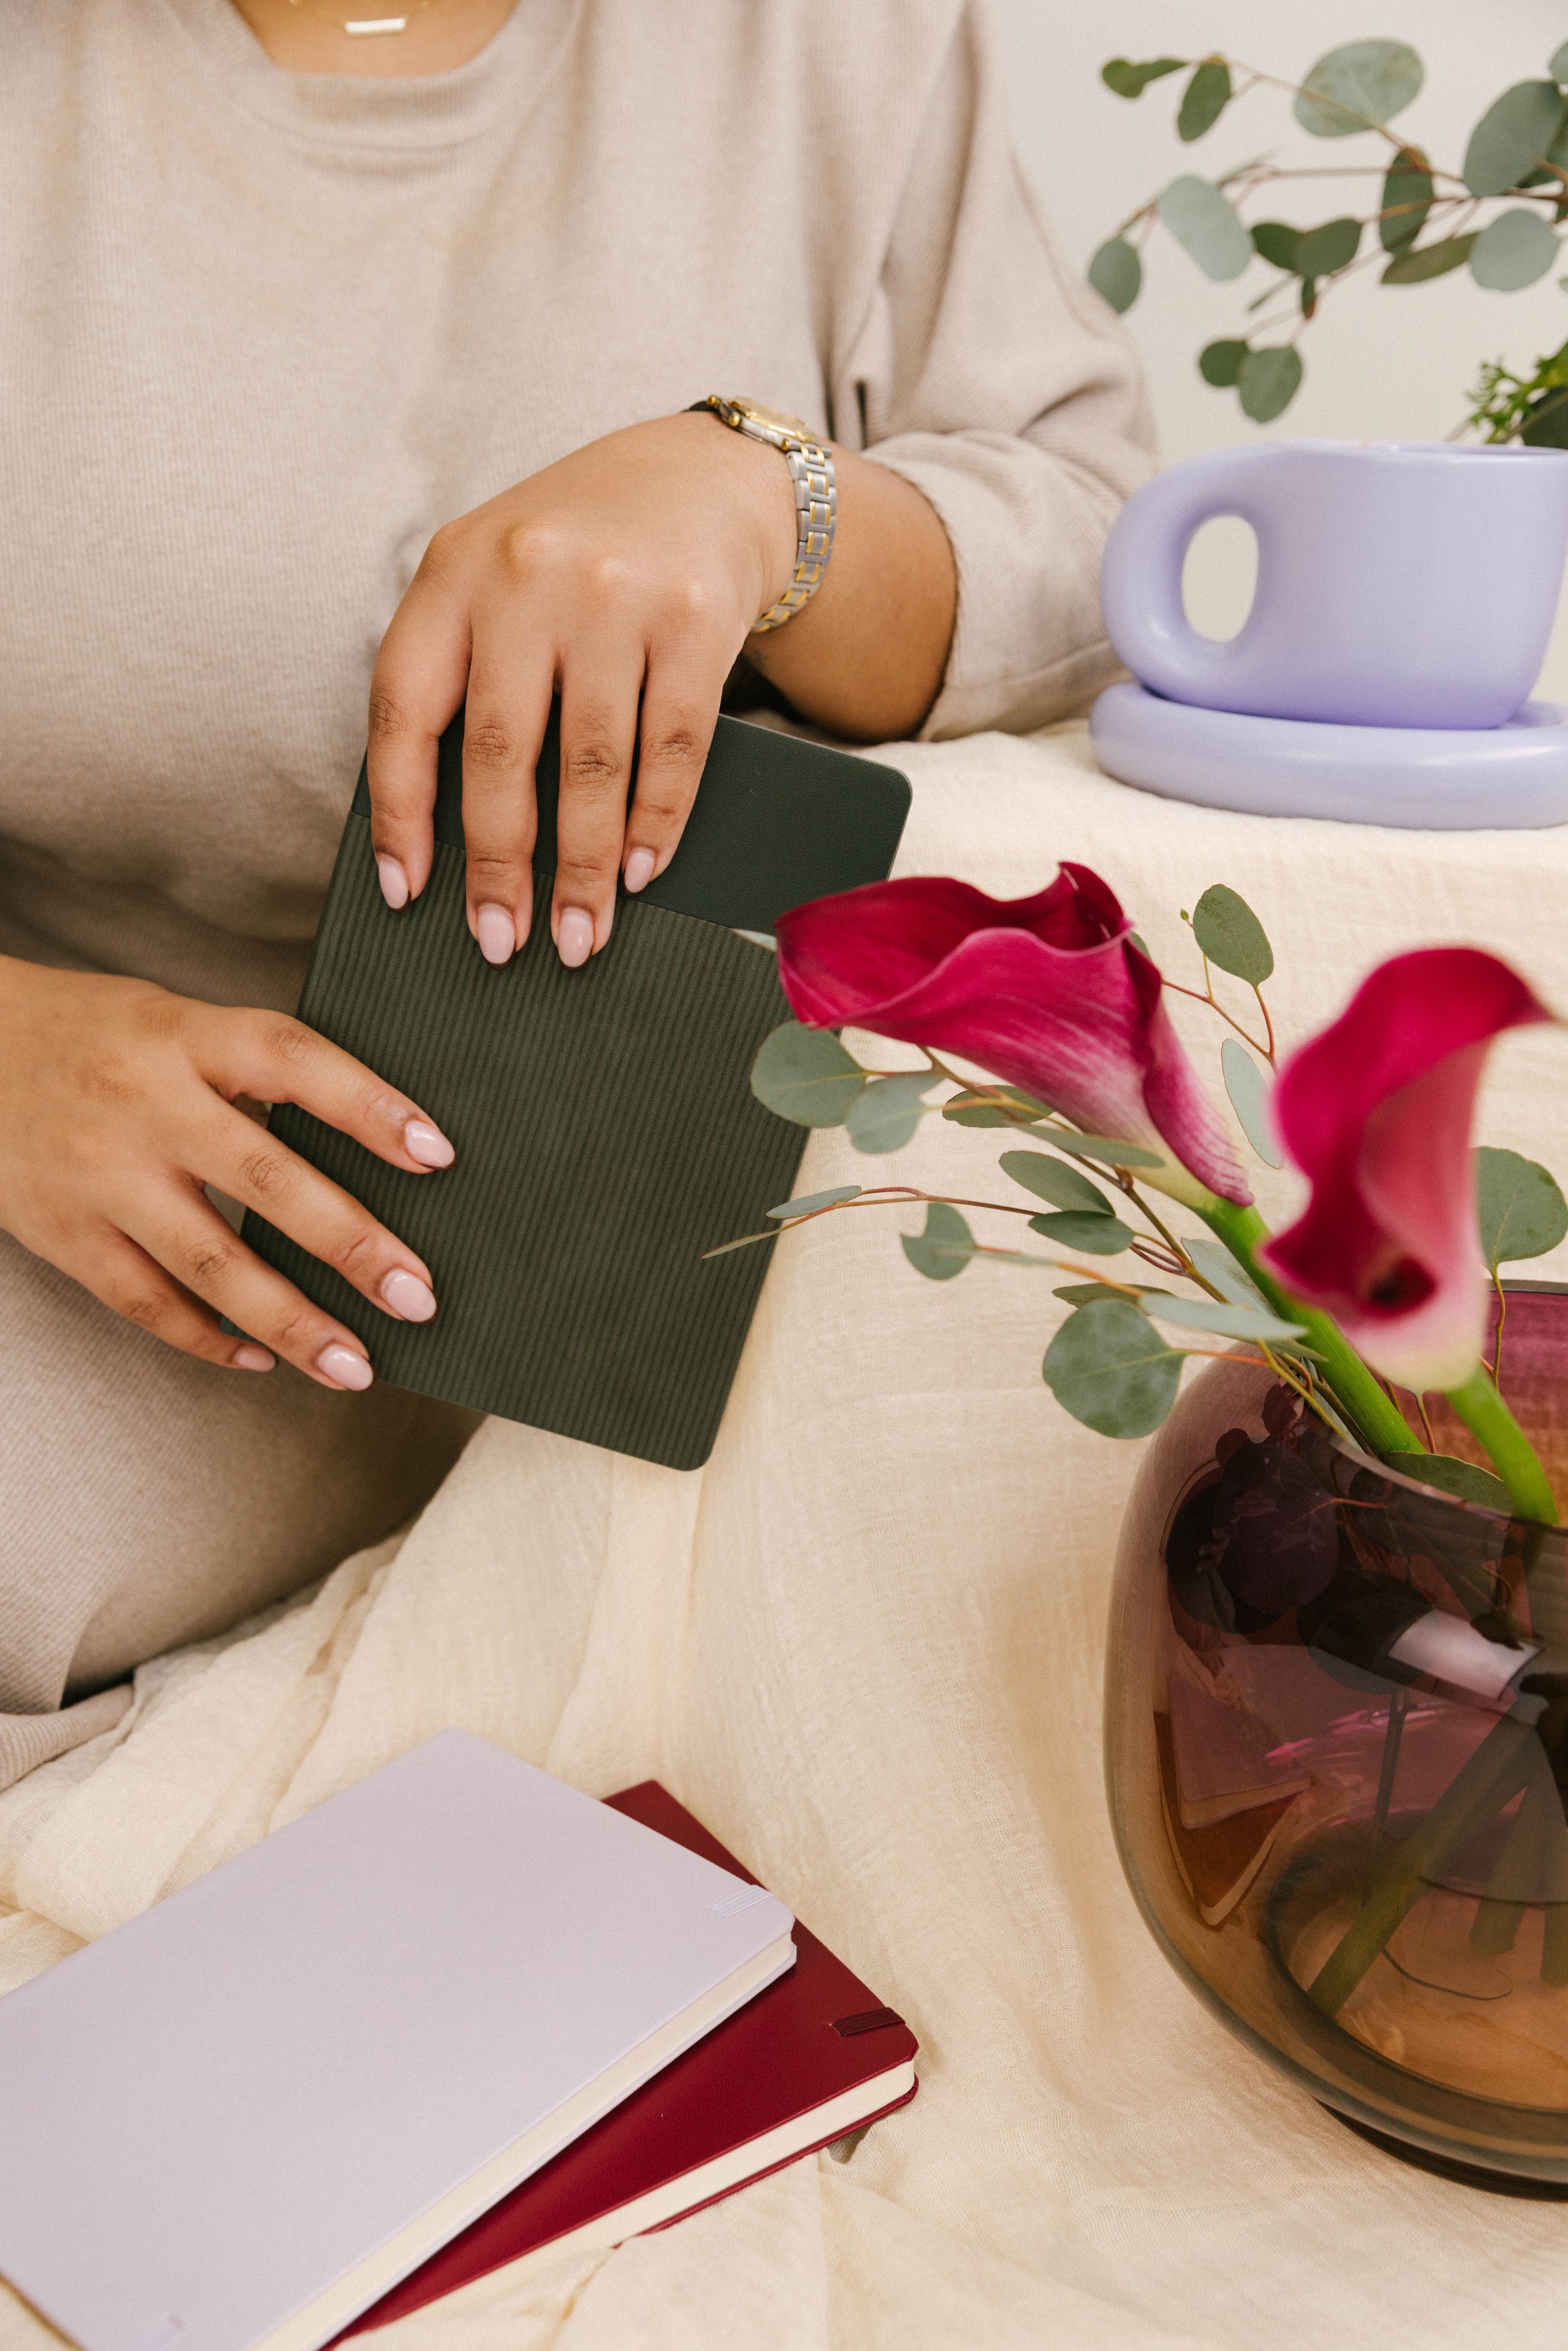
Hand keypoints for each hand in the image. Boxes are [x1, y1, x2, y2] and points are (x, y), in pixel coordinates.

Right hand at [0, 958, 456, 1388]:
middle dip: (350, 1245)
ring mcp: (100, 1174)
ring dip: (290, 1321)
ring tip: (356, 1364)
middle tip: (418, 1295)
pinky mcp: (62, 1233)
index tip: (438, 1153)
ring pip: (209, 1262)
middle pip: (264, 1178)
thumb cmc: (92, 1035)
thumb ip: (253, 1069)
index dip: (368, 1105)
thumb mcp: (173, 1021)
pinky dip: (207, 1337)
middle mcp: (143, 1104)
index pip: (292, 1060)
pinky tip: (262, 1358)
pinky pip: (145, 1301)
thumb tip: (374, 1143)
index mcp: (182, 1034)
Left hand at [364, 410, 797, 969]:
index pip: (405, 710)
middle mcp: (527, 575)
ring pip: (591, 765)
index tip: (407, 893)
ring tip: (578, 935)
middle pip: (500, 753)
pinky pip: (673, 748)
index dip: (399, 812)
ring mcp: (616, 595)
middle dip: (500, 867)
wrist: (700, 477)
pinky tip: (640, 872)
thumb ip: (460, 671)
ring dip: (583, 869)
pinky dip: (656, 823)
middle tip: (500, 943)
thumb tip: (441, 833)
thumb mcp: (494, 582)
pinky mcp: (696, 619)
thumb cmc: (576, 557)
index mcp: (451, 571)